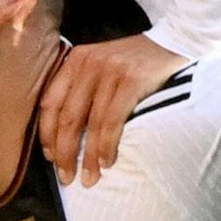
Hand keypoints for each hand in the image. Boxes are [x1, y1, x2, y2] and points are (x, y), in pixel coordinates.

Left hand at [37, 34, 189, 186]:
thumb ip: (82, 87)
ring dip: (89, 156)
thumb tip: (65, 136)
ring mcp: (111, 71)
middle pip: (68, 117)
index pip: (50, 102)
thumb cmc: (134, 61)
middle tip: (67, 178)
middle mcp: (89, 64)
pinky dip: (107, 145)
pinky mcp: (132, 80)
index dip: (47, 133)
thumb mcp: (101, 64)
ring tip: (89, 178)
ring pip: (91, 123)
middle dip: (65, 152)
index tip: (51, 158)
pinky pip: (113, 120)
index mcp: (76, 60)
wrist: (173, 42)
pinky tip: (107, 161)